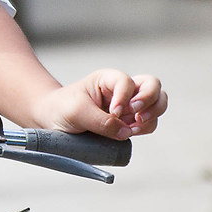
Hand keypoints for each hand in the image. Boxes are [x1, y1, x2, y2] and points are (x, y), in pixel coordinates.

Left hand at [44, 67, 165, 139]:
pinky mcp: (129, 123)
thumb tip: (126, 132)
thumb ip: (101, 122)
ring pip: (157, 104)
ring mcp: (130, 107)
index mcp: (110, 79)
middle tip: (138, 115)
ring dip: (153, 115)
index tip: (113, 112)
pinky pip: (148, 124)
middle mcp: (124, 90)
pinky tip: (131, 133)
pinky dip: (146, 128)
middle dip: (151, 99)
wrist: (53, 121)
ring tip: (135, 127)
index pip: (127, 82)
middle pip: (153, 85)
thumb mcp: (77, 112)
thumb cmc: (62, 108)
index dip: (124, 97)